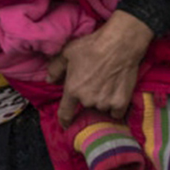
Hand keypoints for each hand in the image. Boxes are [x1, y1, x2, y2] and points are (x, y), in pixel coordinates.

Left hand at [52, 10, 153, 126]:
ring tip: (107, 84)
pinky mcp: (121, 102)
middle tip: (94, 83)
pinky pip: (116, 112)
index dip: (65, 121)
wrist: (120, 44)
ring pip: (102, 108)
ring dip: (102, 101)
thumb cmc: (92, 46)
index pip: (65, 113)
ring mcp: (105, 102)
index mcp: (73, 90)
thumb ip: (55, 68)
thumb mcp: (67, 53)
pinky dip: (116, 105)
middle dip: (88, 98)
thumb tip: (49, 80)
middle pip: (86, 106)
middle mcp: (88, 100)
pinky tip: (117, 92)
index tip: (66, 125)